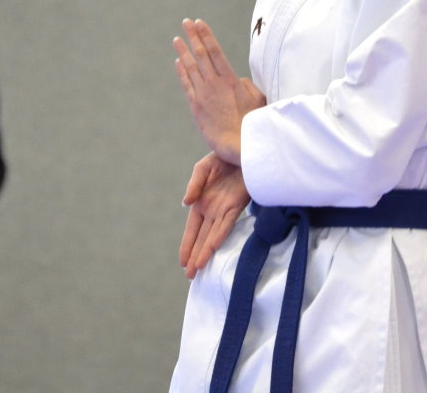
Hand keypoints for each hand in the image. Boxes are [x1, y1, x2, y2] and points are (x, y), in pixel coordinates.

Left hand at [173, 19, 265, 163]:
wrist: (238, 145)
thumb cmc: (253, 123)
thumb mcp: (258, 100)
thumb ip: (248, 86)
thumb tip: (240, 80)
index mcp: (231, 79)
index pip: (215, 51)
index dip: (206, 35)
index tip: (199, 22)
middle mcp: (215, 83)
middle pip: (201, 54)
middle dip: (193, 36)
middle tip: (186, 22)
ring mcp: (203, 94)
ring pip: (191, 67)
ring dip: (183, 51)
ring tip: (177, 39)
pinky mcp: (196, 106)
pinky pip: (186, 84)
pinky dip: (182, 71)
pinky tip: (178, 62)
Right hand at [180, 152, 250, 278]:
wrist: (243, 150)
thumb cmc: (223, 157)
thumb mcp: (203, 169)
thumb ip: (194, 185)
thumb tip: (185, 203)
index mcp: (202, 202)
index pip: (192, 229)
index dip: (187, 245)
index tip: (182, 262)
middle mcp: (213, 210)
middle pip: (202, 237)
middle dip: (195, 256)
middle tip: (190, 276)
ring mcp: (224, 209)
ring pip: (213, 236)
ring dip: (205, 253)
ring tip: (198, 270)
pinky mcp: (237, 205)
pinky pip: (226, 225)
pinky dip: (218, 238)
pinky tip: (211, 250)